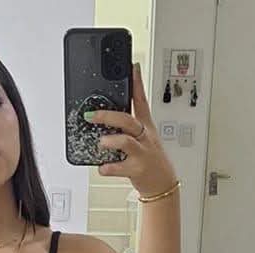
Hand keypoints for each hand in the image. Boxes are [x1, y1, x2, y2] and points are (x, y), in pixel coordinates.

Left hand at [89, 63, 177, 196]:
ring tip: (101, 143)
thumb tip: (108, 119)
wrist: (162, 184)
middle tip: (92, 115)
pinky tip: (103, 167)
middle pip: (128, 120)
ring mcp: (141, 153)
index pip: (142, 100)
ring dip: (110, 141)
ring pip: (125, 141)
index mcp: (146, 127)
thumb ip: (128, 127)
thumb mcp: (144, 139)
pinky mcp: (136, 170)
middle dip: (108, 116)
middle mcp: (144, 138)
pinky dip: (107, 168)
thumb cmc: (150, 159)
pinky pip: (117, 167)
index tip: (132, 67)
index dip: (137, 83)